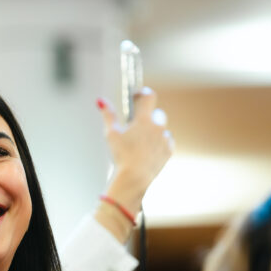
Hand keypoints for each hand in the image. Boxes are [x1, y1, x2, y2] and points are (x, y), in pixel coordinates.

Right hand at [97, 88, 174, 221]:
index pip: (149, 96)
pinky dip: (160, 142)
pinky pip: (167, 141)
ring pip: (162, 128)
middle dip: (148, 116)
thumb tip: (101, 101)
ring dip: (154, 130)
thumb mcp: (111, 134)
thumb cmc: (121, 156)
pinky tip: (148, 150)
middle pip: (157, 113)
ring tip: (141, 141)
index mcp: (144, 119)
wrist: (134, 177)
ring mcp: (165, 139)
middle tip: (137, 126)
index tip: (137, 96)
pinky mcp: (169, 151)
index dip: (143, 93)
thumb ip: (108, 115)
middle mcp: (158, 126)